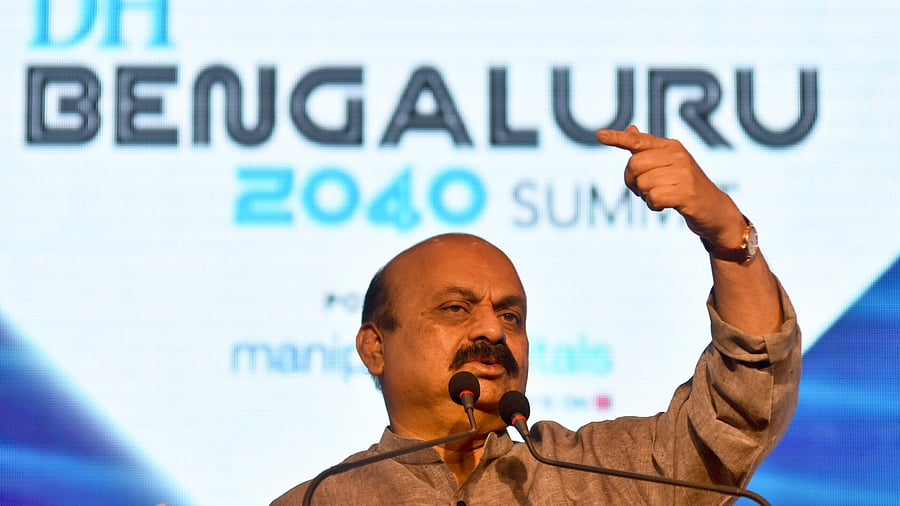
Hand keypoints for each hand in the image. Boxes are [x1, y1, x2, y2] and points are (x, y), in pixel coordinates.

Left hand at [596, 125, 744, 247]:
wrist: (715, 209)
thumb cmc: (685, 186)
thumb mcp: (668, 165)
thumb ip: (648, 150)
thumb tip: (630, 129)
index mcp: (670, 146)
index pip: (638, 141)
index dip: (617, 138)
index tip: (599, 135)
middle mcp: (677, 155)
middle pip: (634, 166)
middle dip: (632, 182)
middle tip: (644, 191)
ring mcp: (684, 173)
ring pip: (642, 184)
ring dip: (645, 196)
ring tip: (661, 197)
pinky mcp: (687, 192)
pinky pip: (653, 198)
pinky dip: (654, 205)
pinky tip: (664, 206)